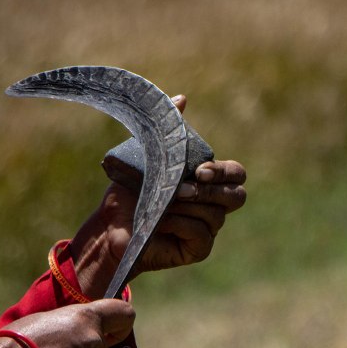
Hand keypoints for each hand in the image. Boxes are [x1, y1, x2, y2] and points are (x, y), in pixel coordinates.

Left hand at [71, 95, 246, 297]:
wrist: (109, 225)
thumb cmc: (130, 190)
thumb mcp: (148, 154)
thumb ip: (168, 130)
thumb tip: (182, 98)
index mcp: (210, 182)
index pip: (236, 174)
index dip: (225, 171)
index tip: (200, 169)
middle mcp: (214, 205)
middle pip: (237, 196)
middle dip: (212, 190)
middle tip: (183, 188)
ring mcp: (209, 228)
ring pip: (215, 215)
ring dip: (187, 207)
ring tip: (162, 204)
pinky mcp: (198, 248)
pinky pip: (201, 234)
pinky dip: (180, 224)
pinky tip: (160, 221)